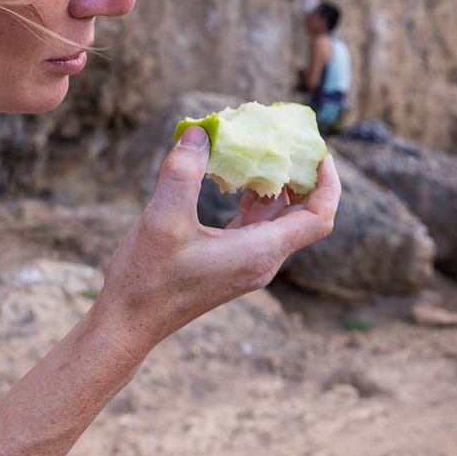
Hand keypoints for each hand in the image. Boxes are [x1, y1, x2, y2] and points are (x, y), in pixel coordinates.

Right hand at [99, 126, 339, 347]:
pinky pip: (256, 227)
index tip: (319, 152)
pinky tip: (237, 179)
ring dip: (277, 186)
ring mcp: (247, 264)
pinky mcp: (230, 264)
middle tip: (291, 141)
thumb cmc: (147, 280)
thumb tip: (200, 131)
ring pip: (278, 220)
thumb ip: (183, 172)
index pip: (319, 217)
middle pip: (303, 215)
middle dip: (302, 177)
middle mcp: (262, 260)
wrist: (129, 324)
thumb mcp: (163, 220)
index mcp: (259, 252)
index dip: (328, 183)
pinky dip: (254, 200)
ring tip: (265, 151)